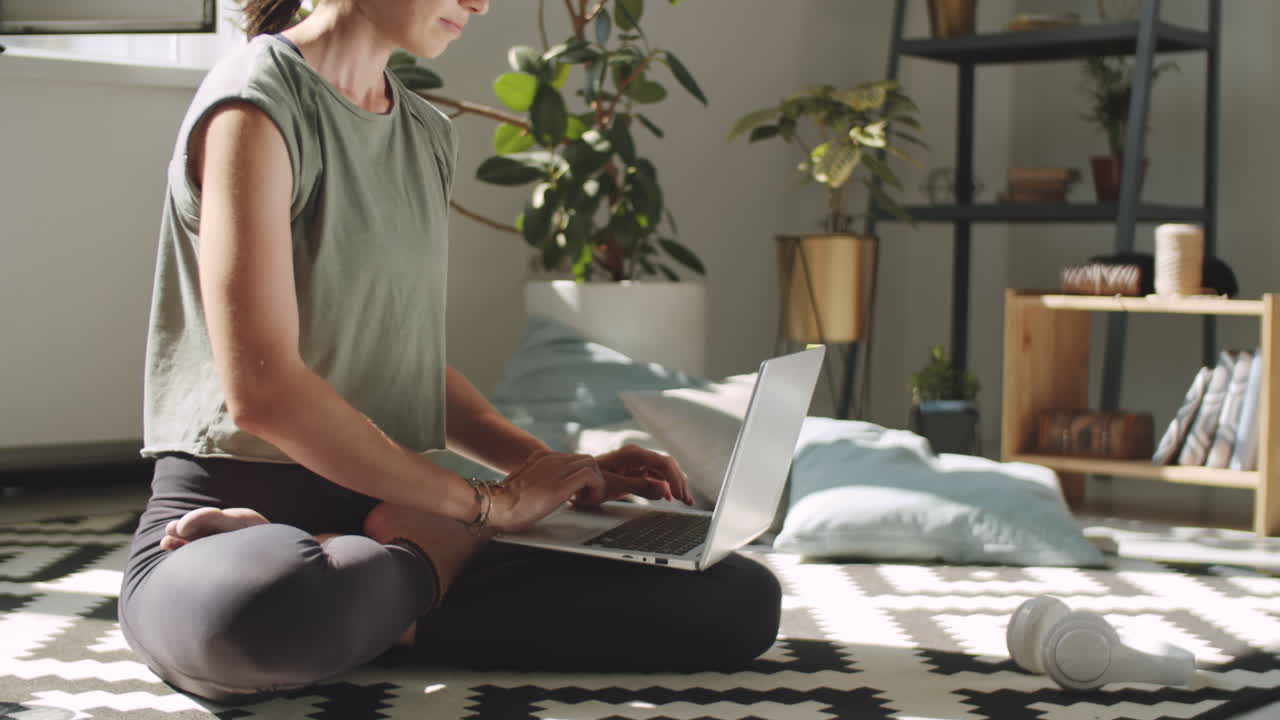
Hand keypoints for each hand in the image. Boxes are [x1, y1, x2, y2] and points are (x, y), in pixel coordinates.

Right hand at [488, 450, 601, 532]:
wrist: (495, 507)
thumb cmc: (507, 503)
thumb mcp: (527, 483)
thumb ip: (541, 479)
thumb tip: (550, 489)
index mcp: (543, 457)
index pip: (574, 459)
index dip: (580, 477)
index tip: (576, 494)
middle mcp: (551, 459)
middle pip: (587, 459)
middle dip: (591, 479)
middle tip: (582, 498)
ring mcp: (556, 470)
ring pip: (592, 465)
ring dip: (594, 484)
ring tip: (583, 501)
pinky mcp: (560, 486)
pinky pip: (591, 477)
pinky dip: (595, 490)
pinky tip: (582, 503)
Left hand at [571, 444, 693, 506]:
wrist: (572, 481)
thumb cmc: (588, 482)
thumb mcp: (613, 486)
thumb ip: (639, 487)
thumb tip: (663, 490)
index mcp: (633, 454)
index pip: (663, 462)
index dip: (675, 479)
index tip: (680, 495)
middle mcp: (637, 456)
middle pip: (666, 465)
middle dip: (679, 482)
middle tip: (686, 500)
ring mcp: (636, 463)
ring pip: (662, 471)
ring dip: (674, 485)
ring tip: (683, 499)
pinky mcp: (633, 471)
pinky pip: (654, 476)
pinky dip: (664, 486)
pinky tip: (668, 496)